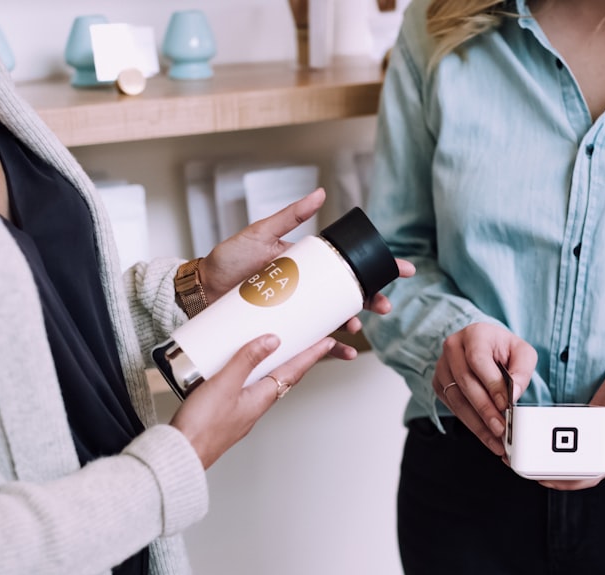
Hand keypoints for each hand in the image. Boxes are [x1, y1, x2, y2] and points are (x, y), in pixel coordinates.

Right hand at [169, 333, 335, 468]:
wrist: (182, 454)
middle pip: (283, 377)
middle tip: (308, 342)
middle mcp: (256, 405)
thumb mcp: (225, 384)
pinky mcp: (226, 413)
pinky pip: (247, 388)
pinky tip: (239, 371)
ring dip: (274, 366)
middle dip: (298, 359)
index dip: (311, 354)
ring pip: (264, 383)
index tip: (327, 341)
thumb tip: (272, 340)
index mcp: (261, 398)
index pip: (294, 371)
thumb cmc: (202, 426)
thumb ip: (246, 360)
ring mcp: (242, 411)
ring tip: (278, 351)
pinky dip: (251, 374)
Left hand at [198, 187, 415, 359]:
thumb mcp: (261, 233)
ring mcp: (297, 309)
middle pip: (349, 295)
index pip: (349, 265)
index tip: (403, 270)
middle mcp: (307, 288)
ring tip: (355, 329)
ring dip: (351, 325)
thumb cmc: (229, 259)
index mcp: (308, 264)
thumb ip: (290, 215)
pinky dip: (329, 349)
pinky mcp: (285, 328)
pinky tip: (342, 352)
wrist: (201, 289)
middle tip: (383, 306)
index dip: (379, 268)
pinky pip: (312, 340)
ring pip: (334, 319)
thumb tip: (321, 193)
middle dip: (371, 301)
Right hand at [432, 323, 537, 456]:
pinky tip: (486, 435)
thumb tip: (513, 394)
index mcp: (474, 334)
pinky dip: (470, 423)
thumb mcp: (522, 353)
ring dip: (477, 423)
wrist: (485, 348)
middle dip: (485, 409)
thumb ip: (522, 371)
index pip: (478, 360)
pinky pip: (453, 407)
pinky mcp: (439, 384)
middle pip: (465, 382)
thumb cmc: (503, 351)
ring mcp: (442, 366)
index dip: (491, 384)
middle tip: (501, 429)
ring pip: (456, 399)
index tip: (506, 405)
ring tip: (495, 440)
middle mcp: (452, 348)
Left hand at [540, 357, 604, 490]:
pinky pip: (571, 433)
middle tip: (529, 469)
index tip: (549, 478)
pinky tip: (539, 434)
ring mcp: (597, 432)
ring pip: (572, 453)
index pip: (594, 472)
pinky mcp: (590, 420)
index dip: (572, 479)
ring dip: (551, 457)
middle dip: (553, 472)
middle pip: (578, 468)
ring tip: (528, 455)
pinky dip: (555, 436)